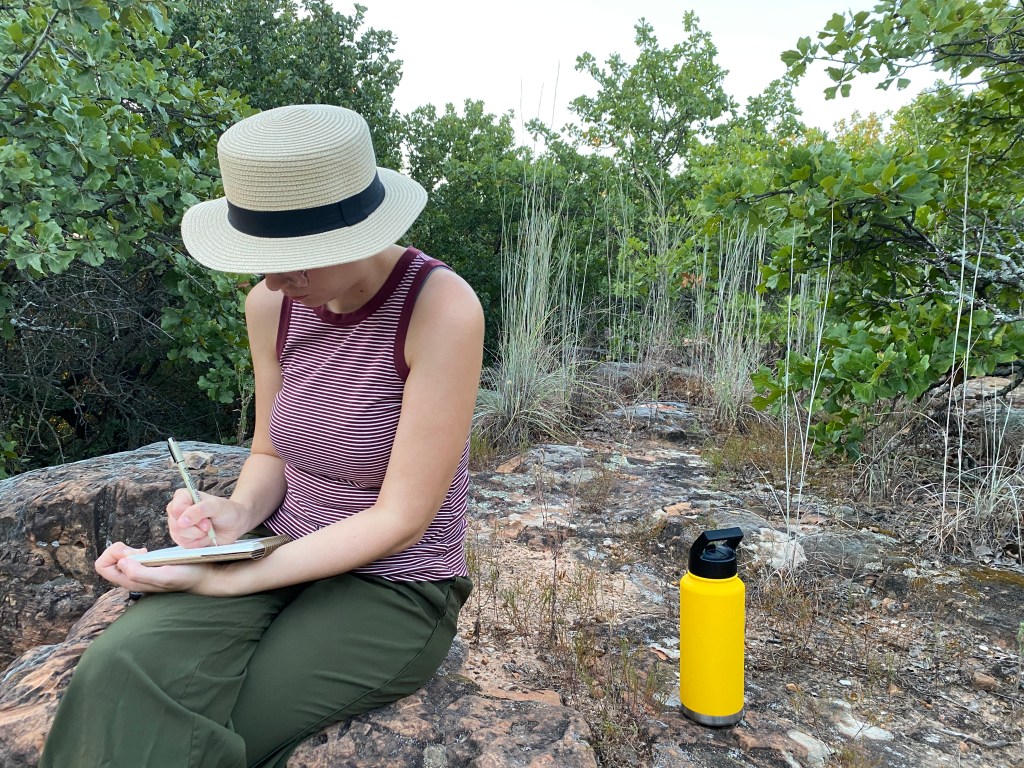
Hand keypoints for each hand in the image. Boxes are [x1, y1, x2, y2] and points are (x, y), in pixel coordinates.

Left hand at [95, 542, 212, 593]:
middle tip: (140, 551)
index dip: (114, 554)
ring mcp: (136, 574)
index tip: (135, 552)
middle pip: (106, 561)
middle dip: (119, 550)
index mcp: (130, 582)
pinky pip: (127, 557)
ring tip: (144, 551)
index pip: (102, 566)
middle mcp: (129, 579)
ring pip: (116, 559)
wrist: (202, 577)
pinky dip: (134, 551)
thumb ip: (140, 573)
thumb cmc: (186, 576)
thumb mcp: (165, 576)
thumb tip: (121, 563)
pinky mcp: (144, 568)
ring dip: (127, 550)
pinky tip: (148, 552)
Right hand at [166, 489, 251, 547]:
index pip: (175, 509)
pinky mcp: (183, 538)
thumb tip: (181, 521)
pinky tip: (205, 536)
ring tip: (208, 529)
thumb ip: (199, 511)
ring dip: (198, 535)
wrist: (234, 524)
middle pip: (176, 525)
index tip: (205, 519)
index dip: (190, 517)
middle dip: (196, 529)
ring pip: (179, 536)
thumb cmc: (226, 510)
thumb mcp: (216, 506)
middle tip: (209, 525)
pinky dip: (198, 542)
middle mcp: (177, 511)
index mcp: (183, 497)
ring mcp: (178, 525)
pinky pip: (184, 545)